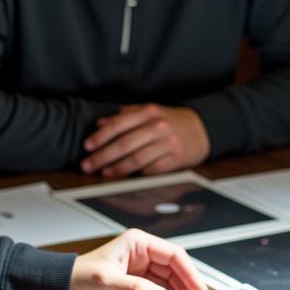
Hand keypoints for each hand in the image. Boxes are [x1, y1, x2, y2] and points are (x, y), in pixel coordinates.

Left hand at [67, 228, 206, 289]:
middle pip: (175, 269)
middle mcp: (141, 254)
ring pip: (169, 281)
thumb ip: (134, 288)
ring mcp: (139, 270)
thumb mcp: (106, 281)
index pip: (173, 255)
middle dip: (186, 285)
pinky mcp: (135, 285)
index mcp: (137, 243)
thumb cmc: (76, 278)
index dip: (189, 272)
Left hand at [81, 104, 209, 177]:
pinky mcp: (175, 160)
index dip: (100, 137)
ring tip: (103, 173)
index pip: (118, 124)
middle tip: (88, 165)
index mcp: (149, 112)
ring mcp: (167, 144)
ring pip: (137, 159)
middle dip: (103, 156)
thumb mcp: (149, 111)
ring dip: (117, 168)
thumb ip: (125, 116)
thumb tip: (100, 123)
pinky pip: (151, 170)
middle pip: (124, 144)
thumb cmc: (171, 121)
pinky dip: (137, 175)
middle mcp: (158, 127)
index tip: (87, 146)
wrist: (202, 129)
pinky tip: (125, 177)